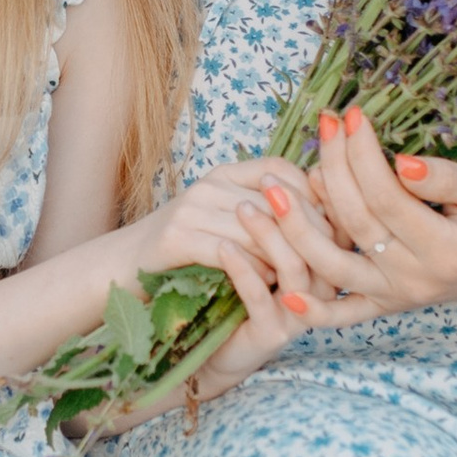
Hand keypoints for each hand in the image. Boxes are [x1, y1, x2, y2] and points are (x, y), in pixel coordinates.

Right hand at [133, 169, 338, 337]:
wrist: (122, 267)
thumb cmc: (181, 250)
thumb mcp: (224, 222)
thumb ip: (262, 214)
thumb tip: (319, 221)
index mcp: (224, 173)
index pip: (281, 169)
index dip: (312, 194)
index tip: (334, 224)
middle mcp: (209, 184)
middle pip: (275, 200)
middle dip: (306, 232)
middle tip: (331, 259)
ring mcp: (191, 209)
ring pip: (256, 230)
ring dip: (283, 257)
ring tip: (303, 277)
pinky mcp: (177, 238)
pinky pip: (230, 253)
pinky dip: (253, 271)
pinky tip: (268, 287)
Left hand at [302, 107, 456, 312]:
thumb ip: (449, 178)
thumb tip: (400, 163)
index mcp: (445, 249)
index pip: (386, 197)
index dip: (363, 155)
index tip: (352, 116)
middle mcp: (414, 279)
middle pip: (355, 221)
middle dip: (333, 168)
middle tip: (321, 127)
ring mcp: (395, 296)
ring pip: (333, 265)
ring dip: (295, 229)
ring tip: (271, 188)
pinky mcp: (383, 305)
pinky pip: (342, 314)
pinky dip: (313, 308)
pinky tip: (282, 290)